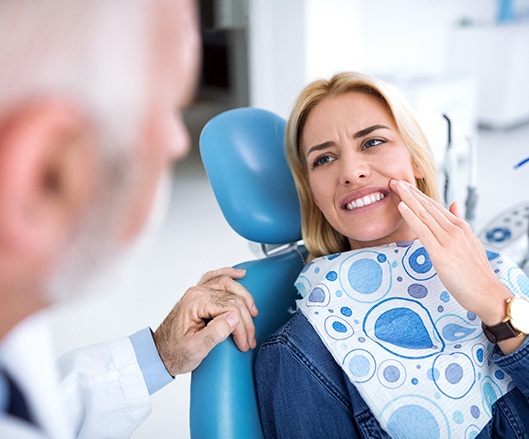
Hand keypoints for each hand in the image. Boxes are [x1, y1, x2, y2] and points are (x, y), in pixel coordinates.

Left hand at [152, 267, 257, 375]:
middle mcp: (197, 293)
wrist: (160, 354)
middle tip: (249, 338)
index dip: (241, 326)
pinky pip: (216, 277)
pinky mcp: (199, 295)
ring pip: (228, 284)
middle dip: (245, 319)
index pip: (230, 307)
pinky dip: (229, 274)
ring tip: (253, 313)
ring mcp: (198, 291)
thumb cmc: (175, 352)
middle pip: (232, 297)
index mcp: (195, 302)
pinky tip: (240, 274)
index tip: (244, 342)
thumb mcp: (196, 349)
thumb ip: (215, 333)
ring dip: (244, 297)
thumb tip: (234, 317)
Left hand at [389, 179, 511, 324]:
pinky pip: (422, 231)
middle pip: (428, 207)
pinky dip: (411, 217)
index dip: (419, 195)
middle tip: (395, 180)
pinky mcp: (441, 254)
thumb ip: (460, 222)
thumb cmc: (477, 273)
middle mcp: (455, 230)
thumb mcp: (471, 243)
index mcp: (461, 227)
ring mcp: (448, 241)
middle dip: (410, 192)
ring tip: (395, 187)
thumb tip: (454, 204)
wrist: (487, 293)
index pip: (436, 206)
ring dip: (408, 199)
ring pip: (424, 214)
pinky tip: (401, 207)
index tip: (406, 186)